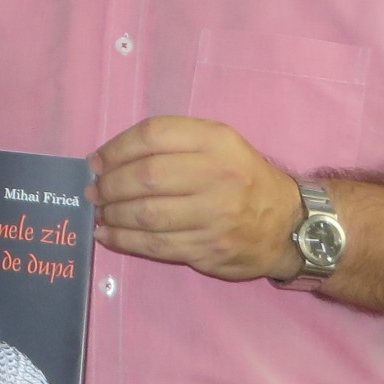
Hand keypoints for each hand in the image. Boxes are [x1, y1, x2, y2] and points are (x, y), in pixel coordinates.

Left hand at [88, 116, 302, 281]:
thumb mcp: (218, 144)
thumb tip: (106, 159)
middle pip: (146, 176)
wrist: (288, 223)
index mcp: (216, 141)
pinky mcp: (208, 248)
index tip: (96, 161)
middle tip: (95, 191)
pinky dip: (123, 240)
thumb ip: (171, 143)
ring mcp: (215, 215)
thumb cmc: (242, 178)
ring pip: (147, 214)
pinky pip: (155, 245)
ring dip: (112, 214)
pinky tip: (107, 235)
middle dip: (110, 184)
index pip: (153, 135)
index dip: (116, 148)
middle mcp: (218, 175)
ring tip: (100, 212)